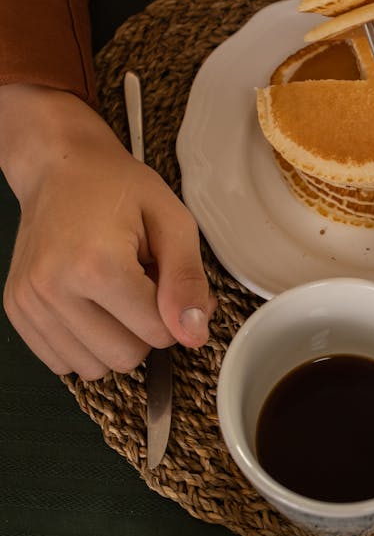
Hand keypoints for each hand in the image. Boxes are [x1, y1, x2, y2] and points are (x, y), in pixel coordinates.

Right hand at [1, 85, 214, 378]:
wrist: (59, 167)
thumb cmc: (117, 187)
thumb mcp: (171, 220)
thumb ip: (188, 279)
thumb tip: (194, 334)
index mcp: (97, 265)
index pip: (158, 333)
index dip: (176, 311)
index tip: (168, 279)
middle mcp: (54, 290)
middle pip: (126, 358)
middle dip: (145, 329)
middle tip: (141, 284)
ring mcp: (29, 304)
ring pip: (94, 368)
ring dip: (115, 339)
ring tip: (114, 292)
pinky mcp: (17, 311)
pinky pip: (63, 362)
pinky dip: (85, 344)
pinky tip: (90, 304)